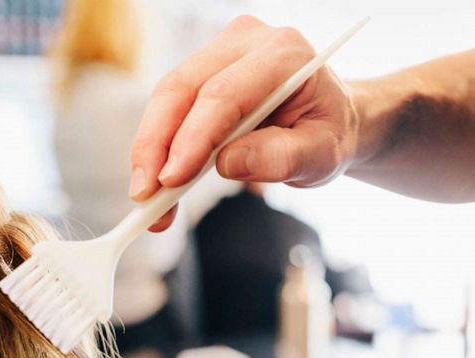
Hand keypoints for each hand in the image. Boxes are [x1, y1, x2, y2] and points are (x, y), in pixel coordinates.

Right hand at [129, 15, 359, 230]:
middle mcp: (247, 41)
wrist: (330, 117)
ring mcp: (221, 50)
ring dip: (150, 149)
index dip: (192, 138)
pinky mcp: (204, 67)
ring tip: (147, 199)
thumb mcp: (322, 154)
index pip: (224, 94)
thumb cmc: (329, 133)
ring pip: (168, 95)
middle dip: (156, 145)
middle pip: (183, 88)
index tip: (171, 181)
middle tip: (144, 196)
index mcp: (284, 54)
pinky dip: (159, 145)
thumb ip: (281, 157)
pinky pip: (171, 105)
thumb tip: (228, 164)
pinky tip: (157, 181)